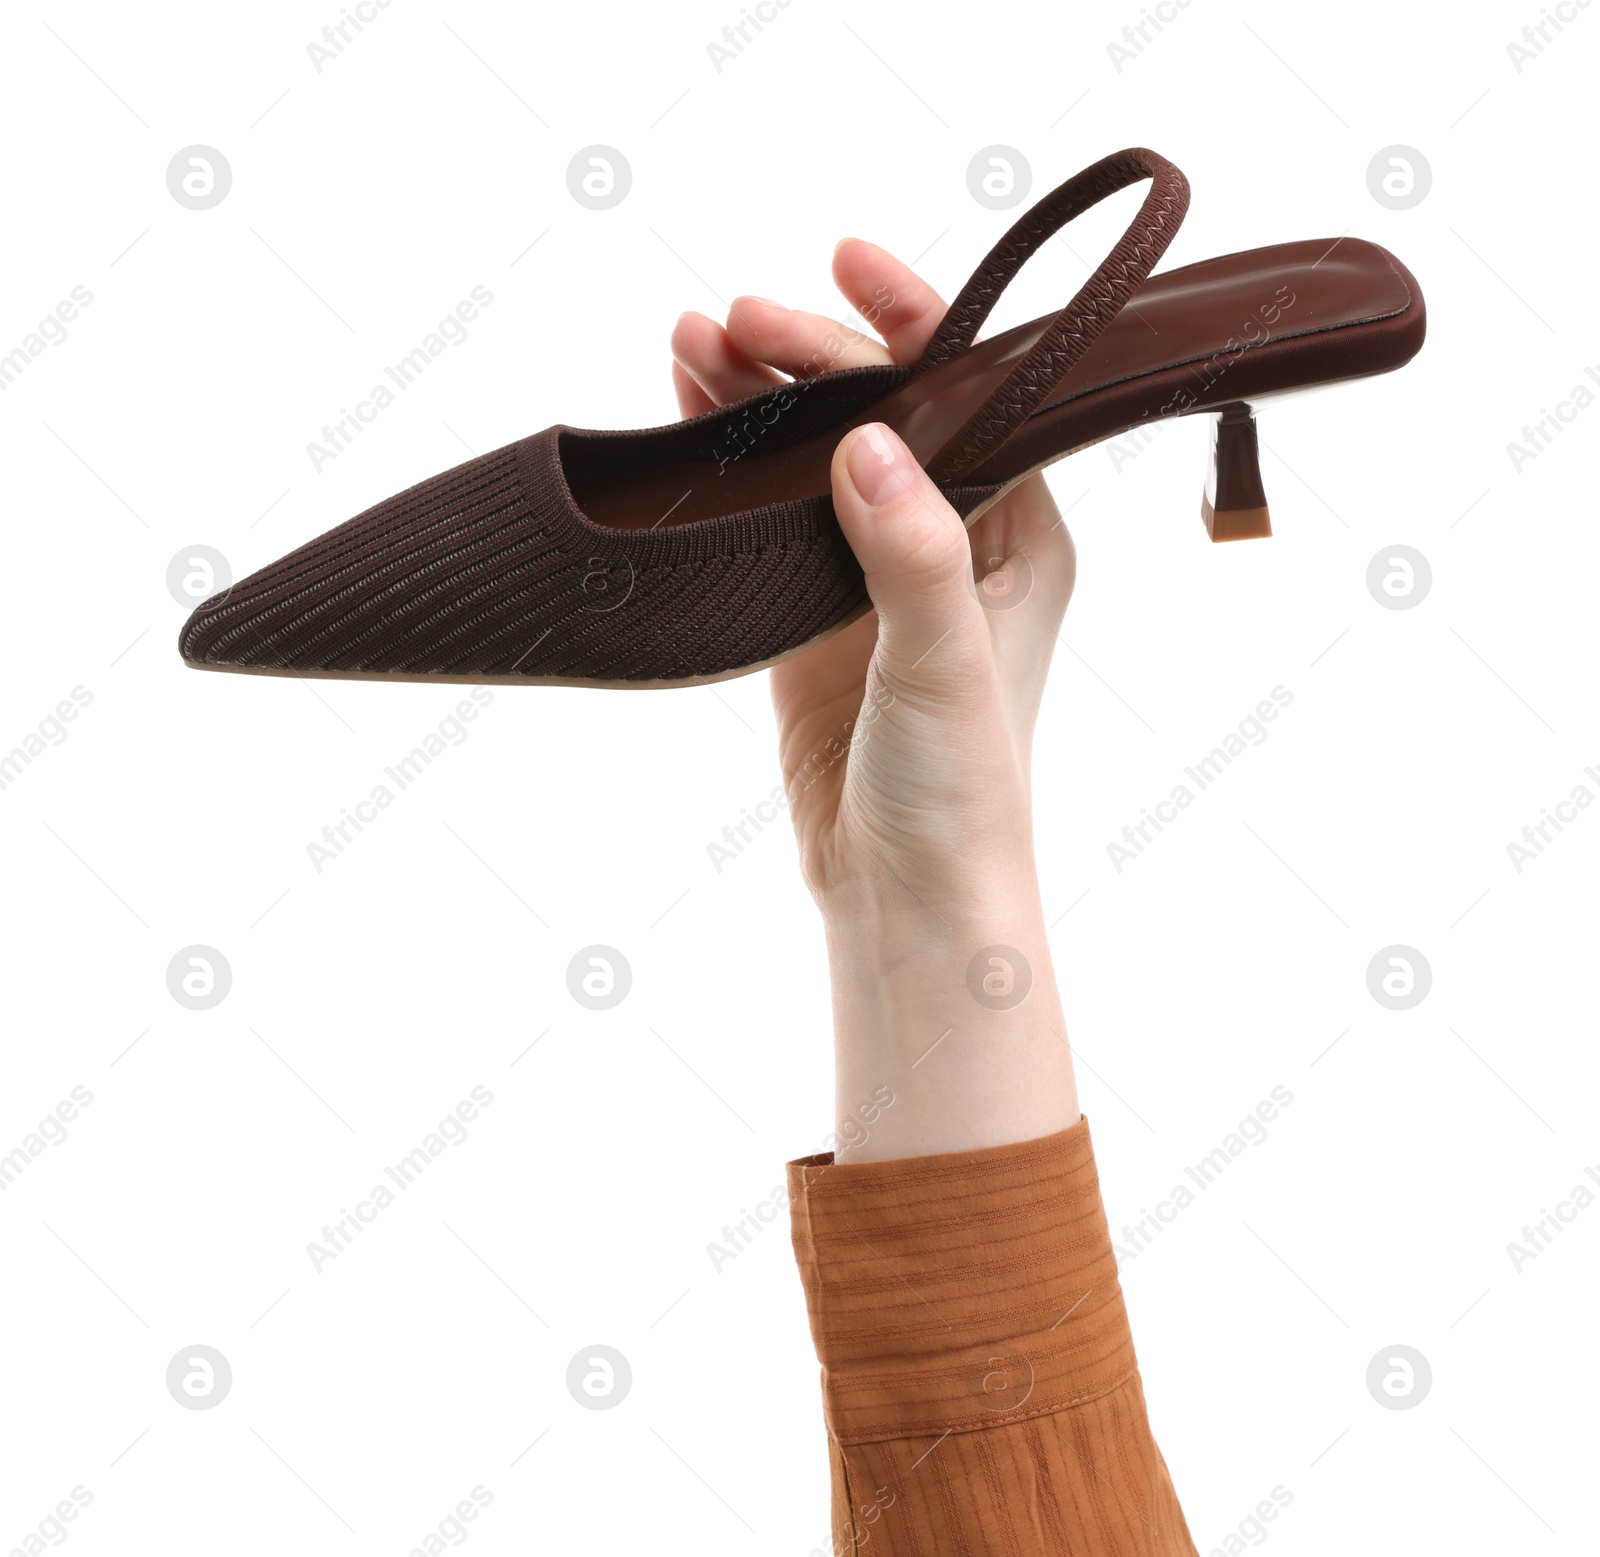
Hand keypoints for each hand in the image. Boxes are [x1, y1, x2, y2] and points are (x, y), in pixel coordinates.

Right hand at [672, 240, 1079, 1158]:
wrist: (904, 896)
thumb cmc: (960, 791)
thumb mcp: (945, 662)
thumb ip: (912, 550)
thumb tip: (870, 438)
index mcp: (1018, 533)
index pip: (968, 395)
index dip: (908, 321)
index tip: (845, 261)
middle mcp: (953, 540)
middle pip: (878, 411)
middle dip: (809, 354)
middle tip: (731, 320)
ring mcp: (874, 575)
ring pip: (814, 455)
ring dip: (758, 399)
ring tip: (689, 344)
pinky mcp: (812, 617)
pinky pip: (768, 517)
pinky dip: (731, 468)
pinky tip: (691, 421)